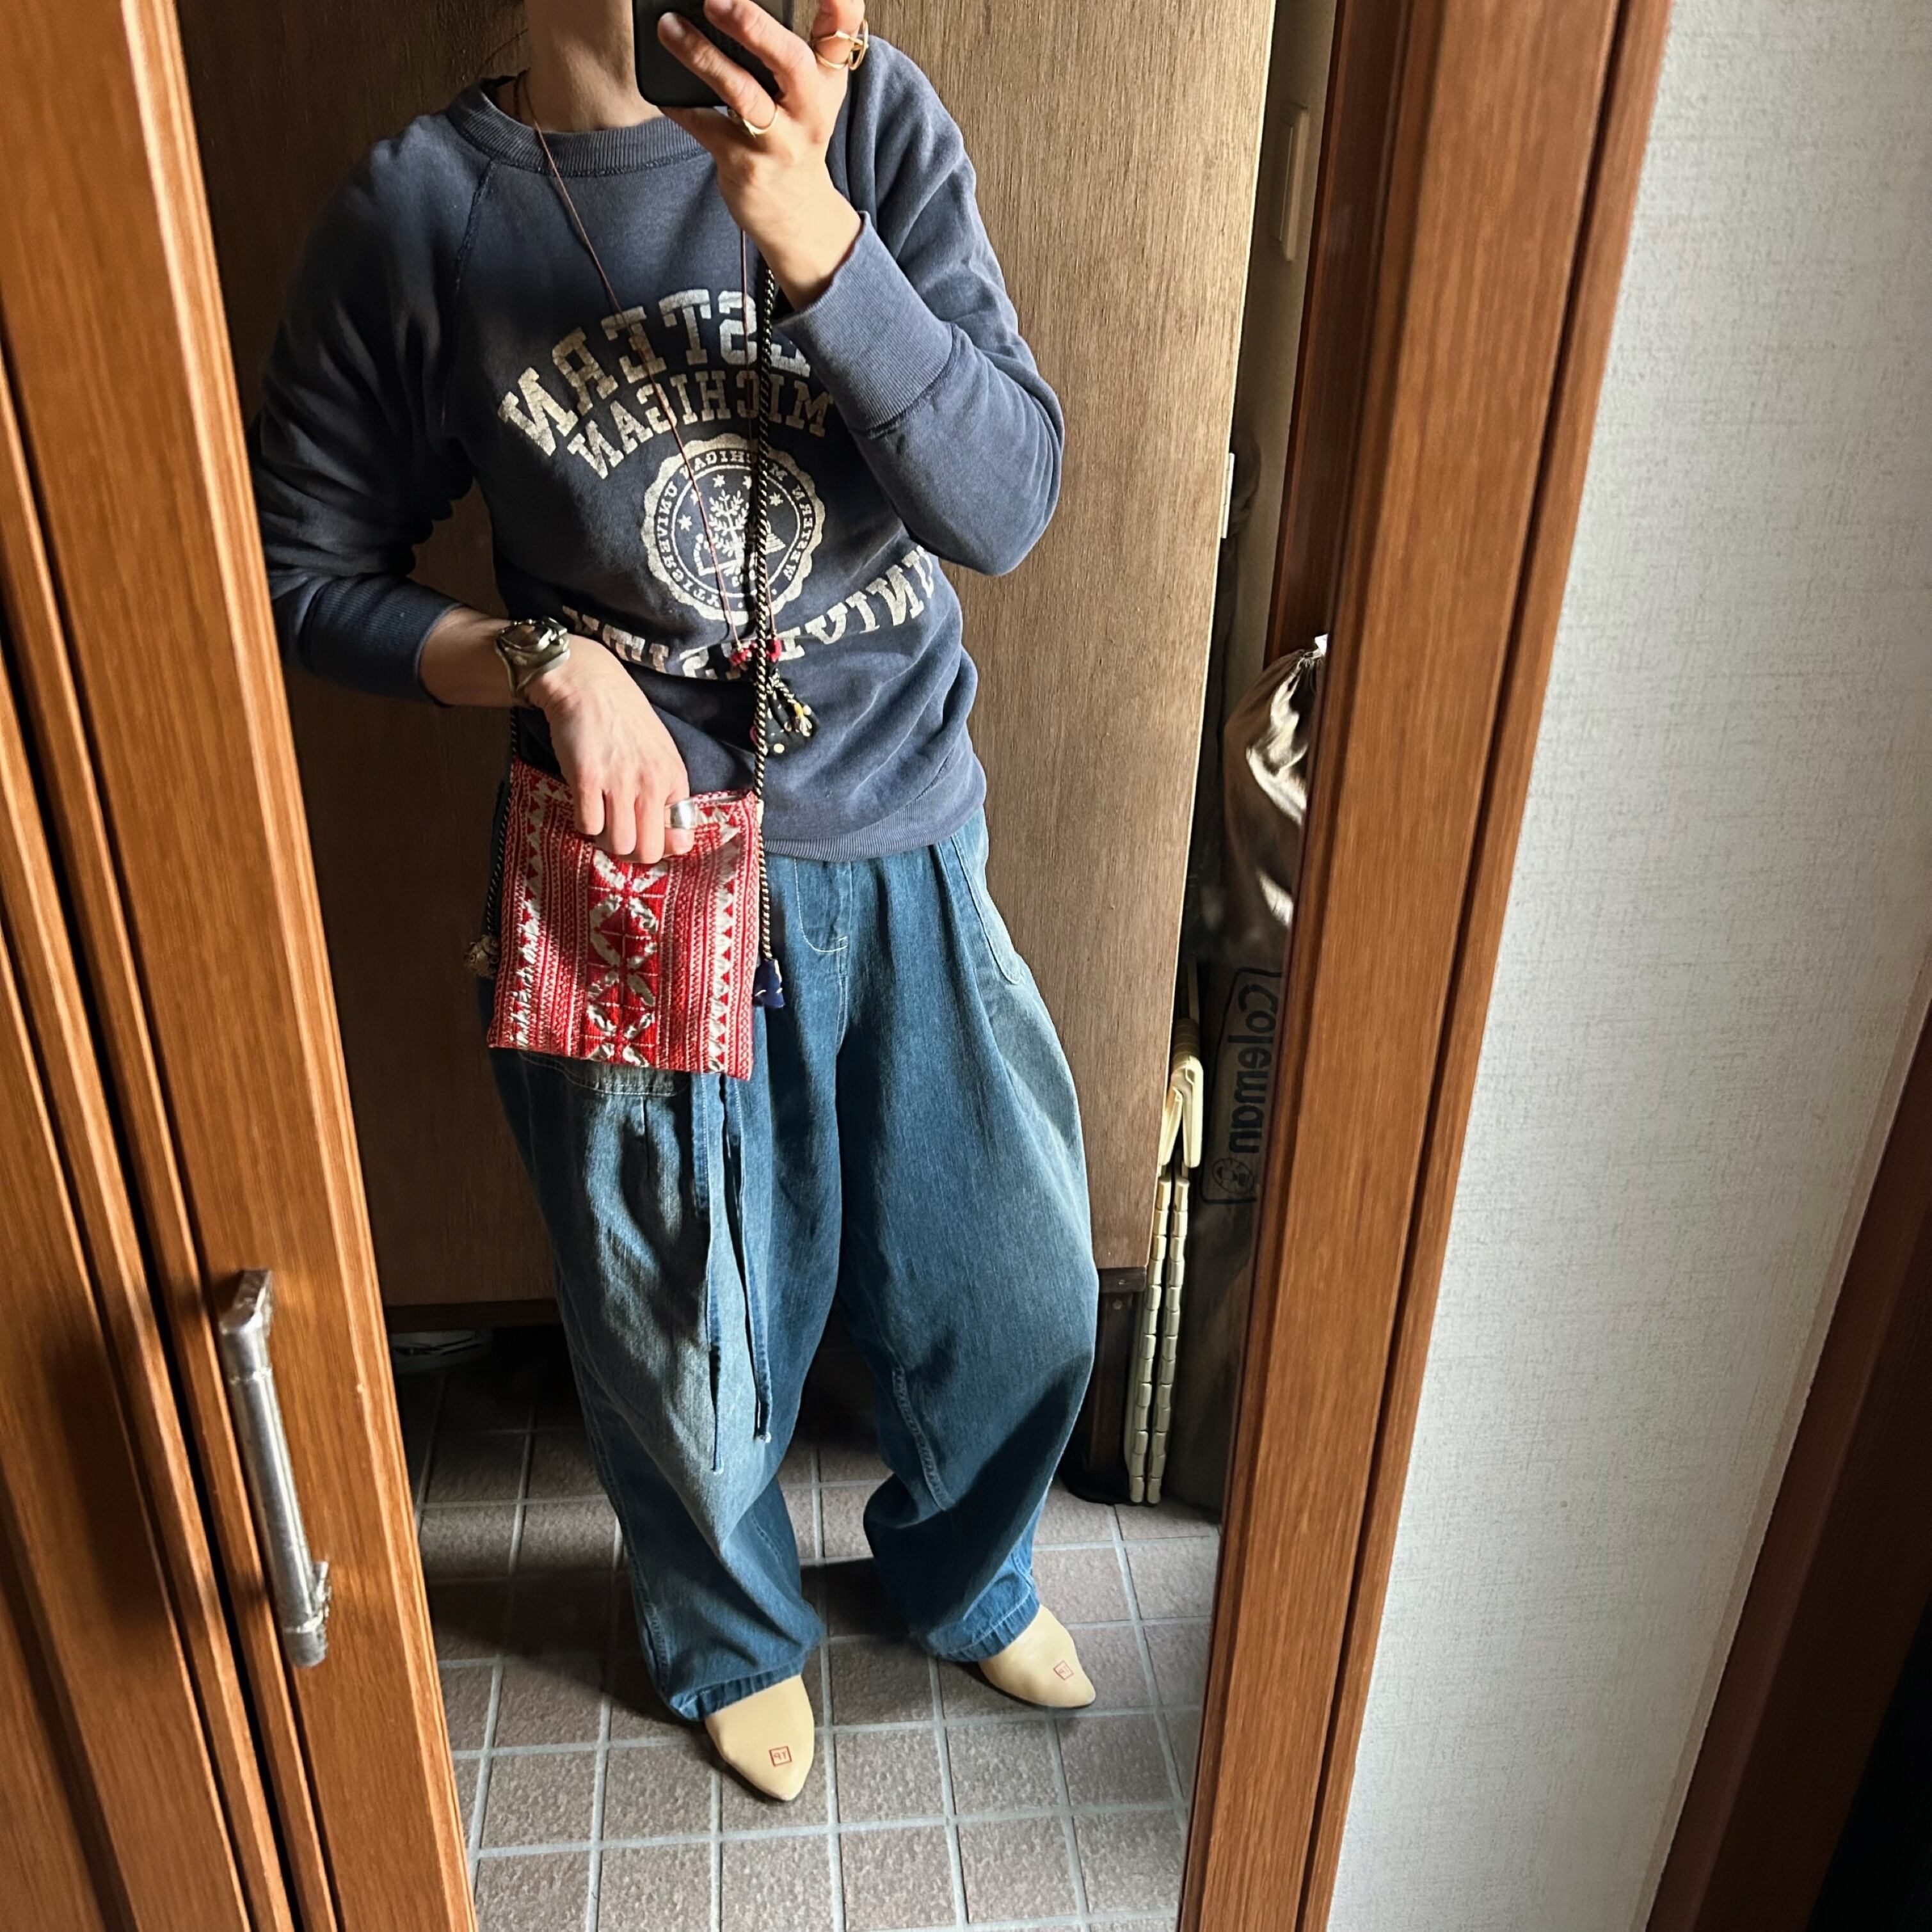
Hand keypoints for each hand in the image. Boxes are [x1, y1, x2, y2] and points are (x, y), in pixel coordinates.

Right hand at [526, 643, 695, 864]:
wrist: (588, 684)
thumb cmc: (623, 719)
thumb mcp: (660, 752)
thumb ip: (665, 792)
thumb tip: (670, 838)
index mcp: (674, 777)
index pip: (680, 839)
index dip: (660, 846)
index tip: (644, 835)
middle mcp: (652, 782)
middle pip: (649, 851)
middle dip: (631, 852)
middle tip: (618, 834)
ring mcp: (620, 781)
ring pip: (618, 845)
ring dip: (605, 839)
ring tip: (600, 817)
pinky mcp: (588, 778)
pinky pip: (587, 825)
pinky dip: (583, 822)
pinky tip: (584, 802)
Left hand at [657, 0, 865, 306]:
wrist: (794, 213)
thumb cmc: (794, 136)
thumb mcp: (810, 92)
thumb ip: (793, 45)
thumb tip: (734, 3)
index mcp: (827, 82)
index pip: (843, 34)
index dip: (839, 3)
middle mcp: (809, 111)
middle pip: (791, 62)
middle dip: (753, 27)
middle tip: (715, 1)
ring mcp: (778, 141)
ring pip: (742, 94)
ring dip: (703, 57)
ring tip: (670, 27)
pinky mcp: (745, 165)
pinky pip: (706, 126)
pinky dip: (680, 105)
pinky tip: (663, 88)